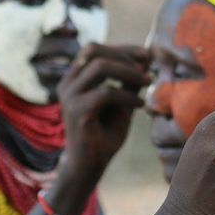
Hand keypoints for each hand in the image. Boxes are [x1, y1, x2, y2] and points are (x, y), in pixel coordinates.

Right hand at [58, 43, 149, 184]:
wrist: (89, 166)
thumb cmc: (104, 135)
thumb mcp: (121, 102)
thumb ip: (128, 81)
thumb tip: (144, 59)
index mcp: (74, 79)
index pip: (94, 49)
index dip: (121, 48)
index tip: (146, 54)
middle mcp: (67, 84)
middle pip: (93, 50)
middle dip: (124, 55)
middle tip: (146, 70)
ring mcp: (69, 96)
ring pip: (100, 66)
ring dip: (128, 72)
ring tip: (147, 83)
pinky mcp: (77, 111)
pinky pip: (106, 92)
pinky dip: (127, 96)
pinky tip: (140, 105)